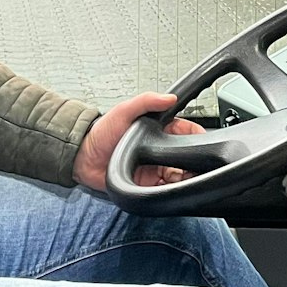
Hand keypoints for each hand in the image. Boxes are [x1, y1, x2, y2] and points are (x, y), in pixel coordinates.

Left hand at [75, 92, 205, 190]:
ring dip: (185, 175)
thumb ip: (146, 101)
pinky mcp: (148, 184)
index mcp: (158, 129)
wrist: (83, 158)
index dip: (196, 136)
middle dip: (194, 160)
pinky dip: (172, 189)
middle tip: (194, 163)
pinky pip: (167, 188)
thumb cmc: (101, 132)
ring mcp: (155, 167)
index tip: (204, 140)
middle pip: (186, 155)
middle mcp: (159, 148)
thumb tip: (169, 97)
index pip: (185, 131)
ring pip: (181, 173)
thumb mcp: (124, 110)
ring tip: (183, 175)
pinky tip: (173, 186)